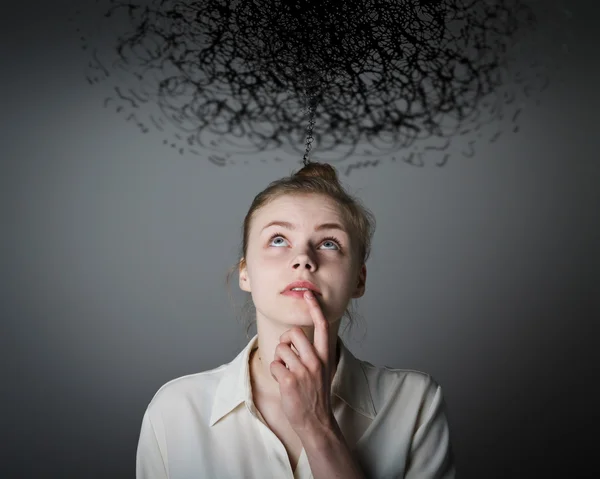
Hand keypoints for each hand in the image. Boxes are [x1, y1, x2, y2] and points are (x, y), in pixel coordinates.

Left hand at [270, 290, 334, 435]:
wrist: (316, 421)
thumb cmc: (316, 394)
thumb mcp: (322, 369)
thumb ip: (312, 352)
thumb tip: (294, 336)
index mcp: (325, 356)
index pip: (321, 326)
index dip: (315, 308)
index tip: (309, 294)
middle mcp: (316, 360)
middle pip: (293, 332)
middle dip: (285, 340)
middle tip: (287, 353)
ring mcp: (303, 370)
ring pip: (280, 349)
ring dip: (279, 360)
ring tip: (287, 373)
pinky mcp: (290, 381)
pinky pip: (274, 365)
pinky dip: (275, 372)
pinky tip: (284, 382)